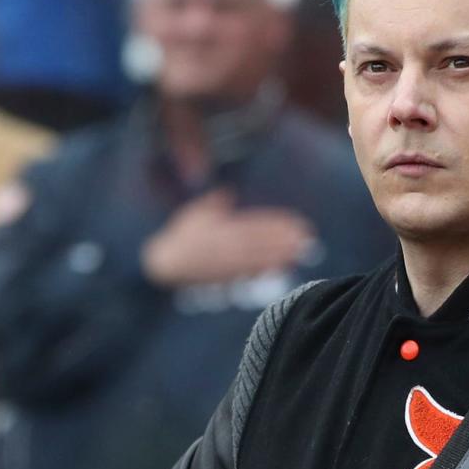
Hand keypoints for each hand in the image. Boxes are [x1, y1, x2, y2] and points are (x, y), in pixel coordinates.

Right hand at [141, 190, 315, 286]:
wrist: (161, 265)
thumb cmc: (179, 237)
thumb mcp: (195, 214)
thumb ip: (214, 204)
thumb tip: (226, 192)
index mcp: (220, 226)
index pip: (254, 223)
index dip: (276, 223)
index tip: (296, 222)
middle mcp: (223, 243)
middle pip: (259, 240)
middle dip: (283, 239)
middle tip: (307, 239)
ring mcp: (223, 261)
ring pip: (256, 257)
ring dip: (279, 254)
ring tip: (300, 252)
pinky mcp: (222, 276)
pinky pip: (247, 272)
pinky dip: (265, 269)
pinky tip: (281, 267)